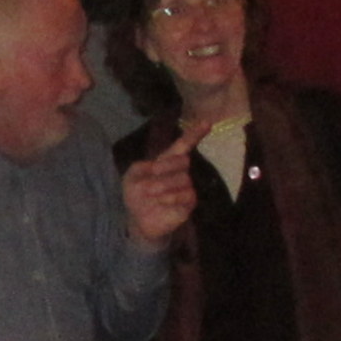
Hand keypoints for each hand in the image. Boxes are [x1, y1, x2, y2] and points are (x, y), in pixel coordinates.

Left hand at [122, 119, 211, 248]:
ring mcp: (187, 187)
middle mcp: (180, 172)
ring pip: (183, 179)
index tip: (207, 122)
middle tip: (148, 184)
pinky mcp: (189, 203)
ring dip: (162, 188)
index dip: (195, 134)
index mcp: (167, 161)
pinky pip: (185, 195)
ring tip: (152, 197)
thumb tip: (156, 165)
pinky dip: (168, 199)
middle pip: (182, 162)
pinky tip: (160, 204)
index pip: (183, 144)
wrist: (138, 218)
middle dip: (163, 171)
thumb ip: (143, 166)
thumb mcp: (132, 176)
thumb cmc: (136, 194)